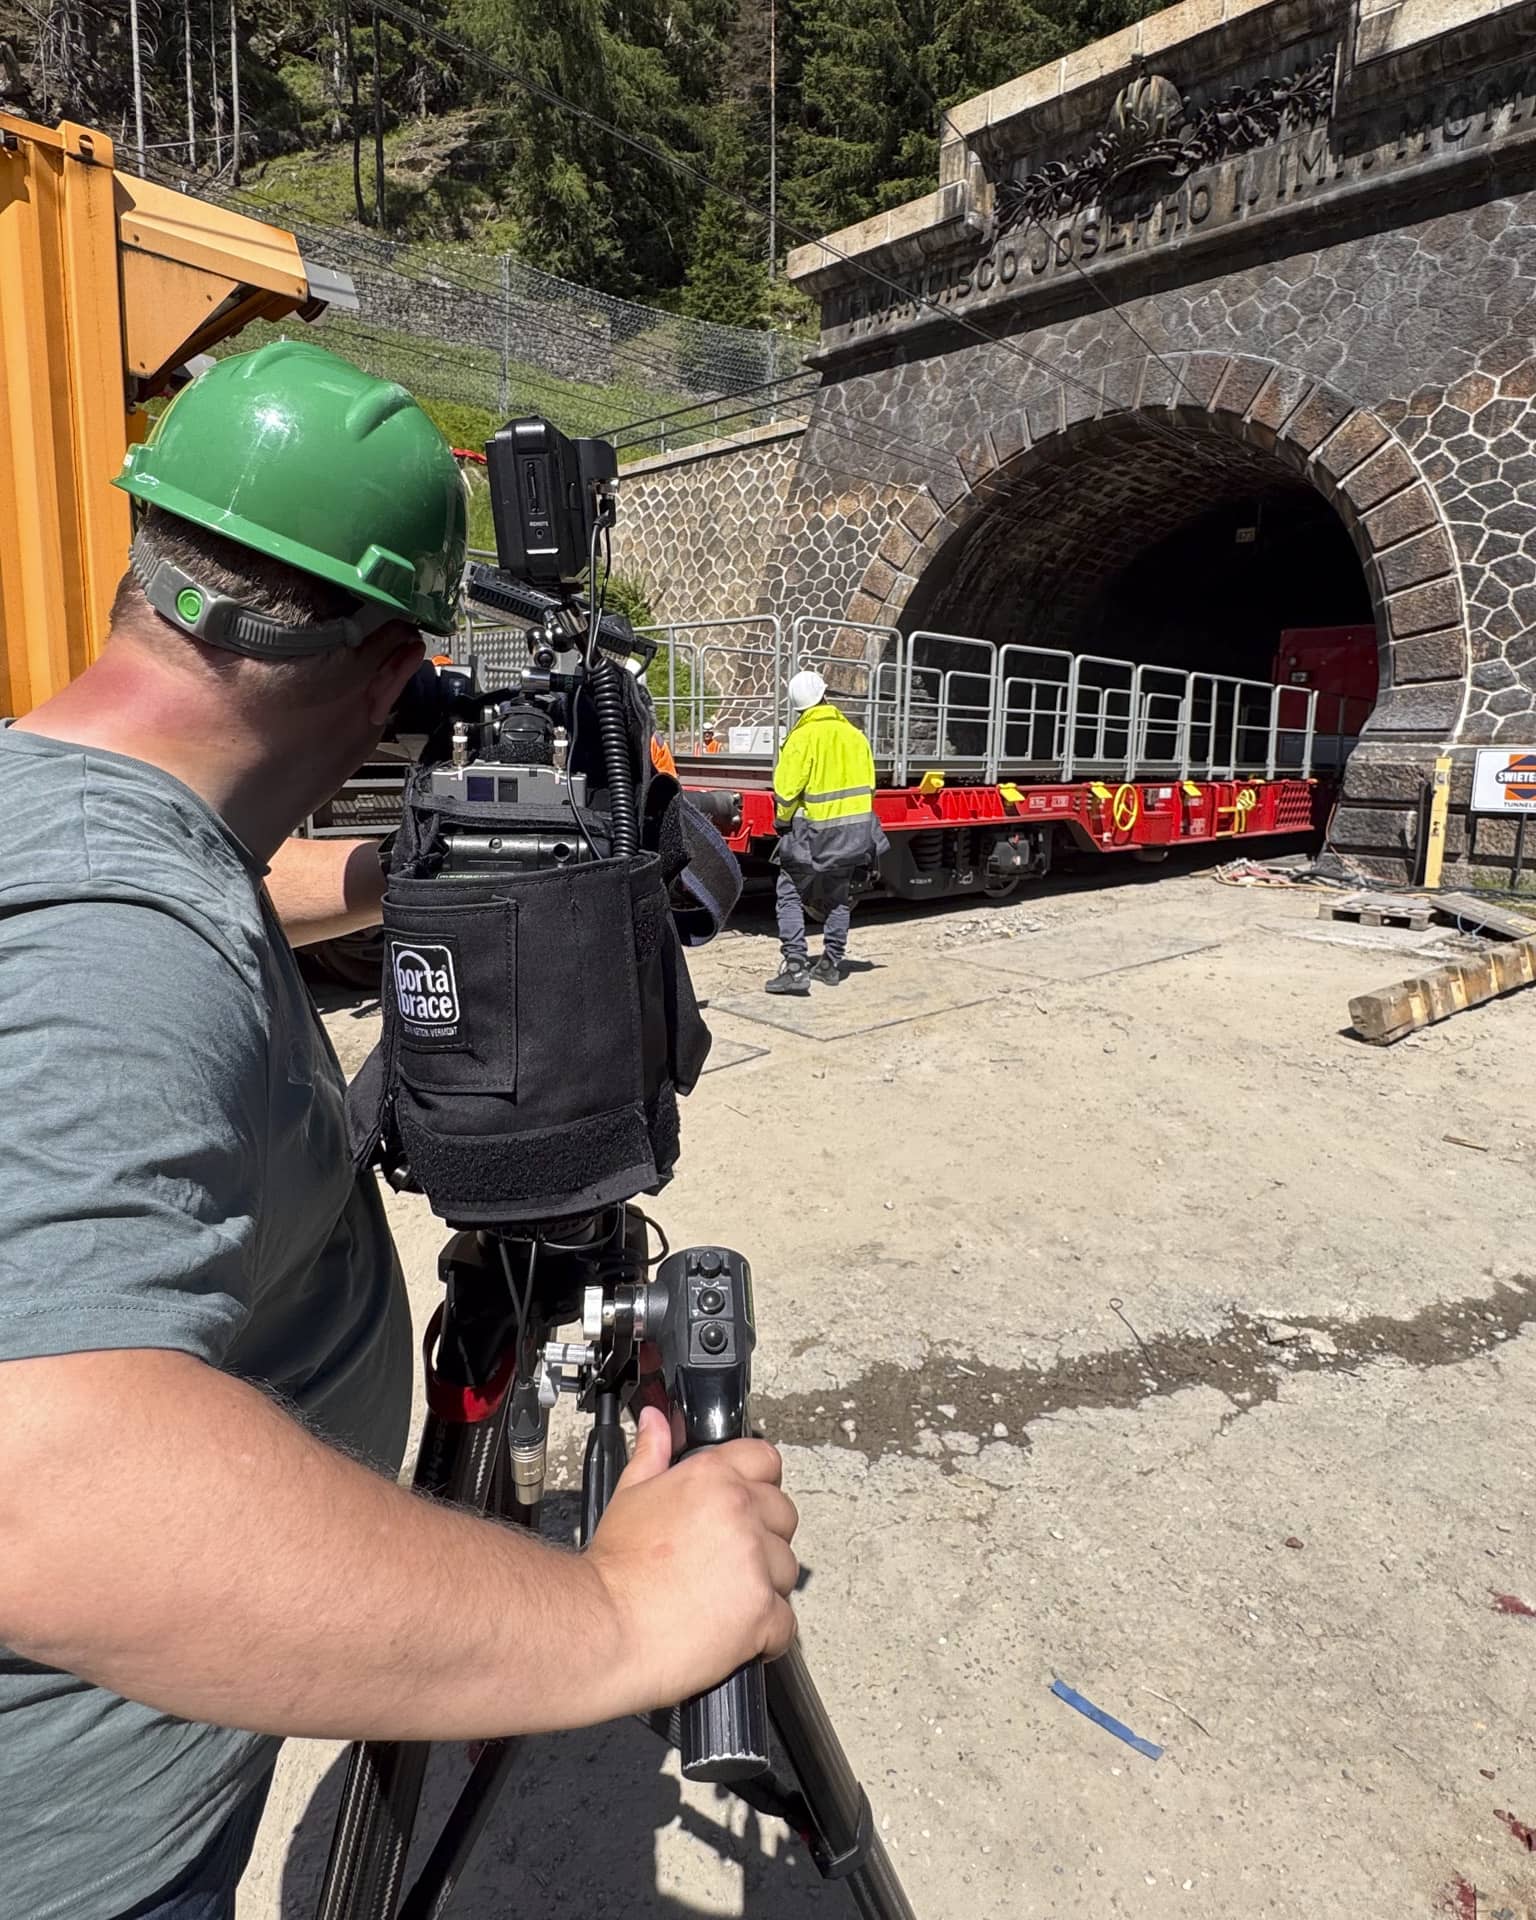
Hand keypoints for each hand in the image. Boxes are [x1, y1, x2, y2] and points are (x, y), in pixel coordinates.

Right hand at [586, 1406, 798, 1713]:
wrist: (604, 1626)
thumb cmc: (614, 1568)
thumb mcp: (629, 1495)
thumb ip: (653, 1453)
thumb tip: (656, 1421)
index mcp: (712, 1477)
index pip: (766, 1460)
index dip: (758, 1484)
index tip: (746, 1507)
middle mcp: (741, 1511)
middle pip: (783, 1516)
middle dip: (763, 1539)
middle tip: (725, 1562)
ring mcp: (756, 1560)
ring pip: (787, 1569)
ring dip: (764, 1586)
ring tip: (722, 1599)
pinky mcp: (764, 1610)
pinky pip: (786, 1621)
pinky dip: (766, 1633)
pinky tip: (732, 1631)